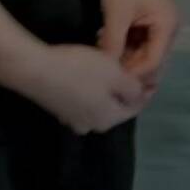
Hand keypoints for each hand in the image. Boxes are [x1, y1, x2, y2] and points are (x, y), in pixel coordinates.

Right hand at [1, 42, 149, 135]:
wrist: (36, 70)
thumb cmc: (80, 70)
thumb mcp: (113, 74)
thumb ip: (132, 88)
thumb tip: (140, 95)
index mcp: (108, 119)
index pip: (135, 107)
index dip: (146, 90)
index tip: (153, 73)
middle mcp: (92, 125)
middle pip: (117, 106)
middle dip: (126, 88)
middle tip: (132, 65)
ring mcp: (73, 119)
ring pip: (100, 102)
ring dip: (108, 86)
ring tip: (113, 64)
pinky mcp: (60, 108)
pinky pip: (85, 98)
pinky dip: (92, 87)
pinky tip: (91, 69)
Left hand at [99, 0, 179, 85]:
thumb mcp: (116, 13)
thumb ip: (113, 44)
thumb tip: (106, 71)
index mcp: (167, 26)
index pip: (153, 63)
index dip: (133, 74)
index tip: (111, 79)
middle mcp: (169, 29)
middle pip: (152, 61)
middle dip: (130, 68)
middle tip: (106, 73)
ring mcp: (161, 25)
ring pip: (144, 54)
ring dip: (126, 57)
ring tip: (104, 55)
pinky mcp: (151, 21)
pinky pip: (140, 43)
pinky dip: (125, 47)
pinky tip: (107, 44)